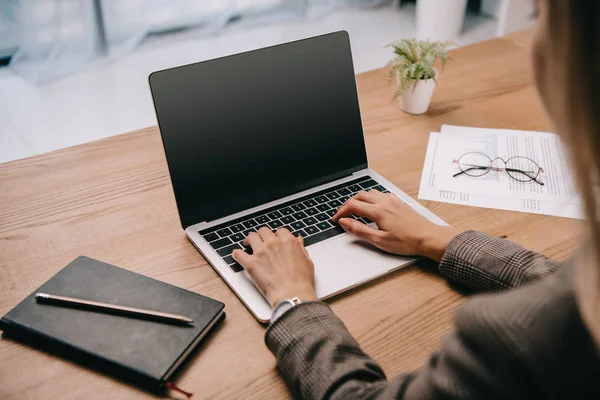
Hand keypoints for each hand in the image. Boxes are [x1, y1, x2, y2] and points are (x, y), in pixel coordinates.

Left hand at [232, 227, 317, 306]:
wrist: (292, 294)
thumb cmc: (301, 282)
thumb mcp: (307, 261)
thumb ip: (301, 248)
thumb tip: (298, 241)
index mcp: (288, 242)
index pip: (280, 231)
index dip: (277, 236)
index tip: (276, 241)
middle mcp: (273, 244)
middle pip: (264, 231)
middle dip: (263, 236)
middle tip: (262, 242)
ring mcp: (261, 252)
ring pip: (251, 237)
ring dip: (250, 240)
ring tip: (249, 244)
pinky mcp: (251, 263)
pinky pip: (239, 254)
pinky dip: (237, 254)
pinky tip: (237, 254)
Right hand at [332, 190, 460, 261]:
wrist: (429, 238)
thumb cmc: (407, 241)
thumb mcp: (379, 240)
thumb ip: (359, 230)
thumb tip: (344, 222)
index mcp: (378, 211)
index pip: (352, 206)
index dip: (341, 212)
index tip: (336, 219)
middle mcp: (384, 201)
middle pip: (359, 196)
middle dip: (348, 204)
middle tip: (343, 215)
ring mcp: (393, 200)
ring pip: (370, 193)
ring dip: (359, 200)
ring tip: (355, 211)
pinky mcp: (399, 202)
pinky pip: (380, 194)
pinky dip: (371, 198)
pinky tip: (373, 208)